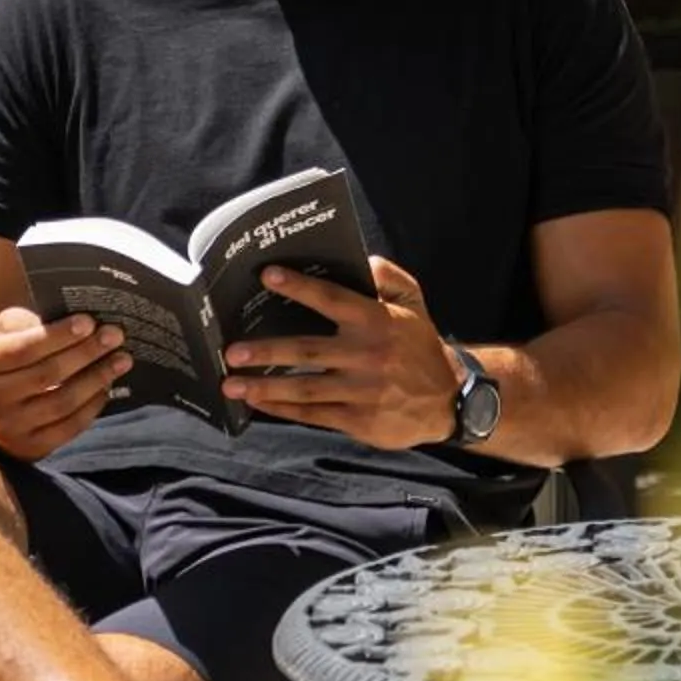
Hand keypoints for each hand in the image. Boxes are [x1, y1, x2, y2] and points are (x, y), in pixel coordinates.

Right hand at [0, 307, 130, 461]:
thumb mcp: (1, 333)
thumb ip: (28, 323)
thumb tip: (75, 323)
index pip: (24, 349)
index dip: (59, 336)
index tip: (89, 322)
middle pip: (47, 375)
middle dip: (86, 353)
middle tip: (115, 336)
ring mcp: (8, 429)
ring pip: (62, 402)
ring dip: (97, 379)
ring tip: (121, 360)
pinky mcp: (28, 449)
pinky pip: (69, 428)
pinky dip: (92, 406)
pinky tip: (106, 388)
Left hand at [223, 256, 460, 451]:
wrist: (449, 400)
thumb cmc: (420, 346)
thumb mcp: (414, 302)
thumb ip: (388, 276)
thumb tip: (360, 259)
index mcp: (378, 321)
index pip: (332, 299)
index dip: (299, 287)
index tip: (267, 276)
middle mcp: (368, 355)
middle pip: (308, 351)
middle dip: (267, 351)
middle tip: (231, 350)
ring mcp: (363, 391)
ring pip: (305, 388)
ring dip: (265, 386)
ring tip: (231, 384)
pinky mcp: (359, 420)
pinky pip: (314, 415)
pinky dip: (283, 410)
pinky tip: (258, 404)